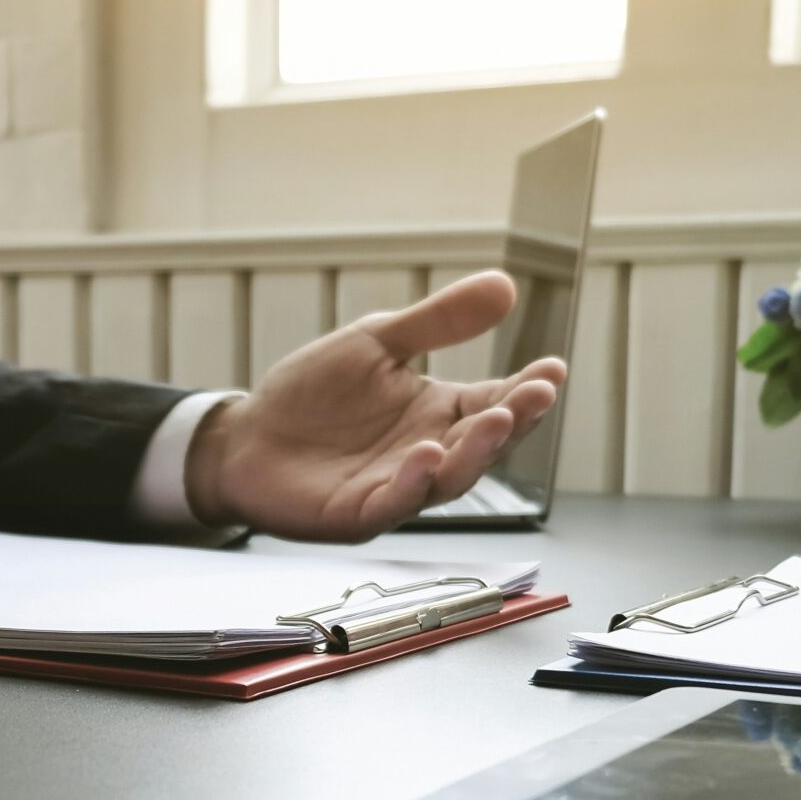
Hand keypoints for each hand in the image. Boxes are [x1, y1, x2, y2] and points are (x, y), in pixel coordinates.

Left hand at [183, 271, 564, 539]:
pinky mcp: (357, 515)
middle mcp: (429, 454)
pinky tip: (425, 453)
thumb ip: (437, 321)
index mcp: (440, 413)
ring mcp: (396, 488)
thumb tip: (506, 285)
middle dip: (514, 421)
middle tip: (536, 395)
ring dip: (475, 452)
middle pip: (485, 444)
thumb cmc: (313, 394)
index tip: (554, 368)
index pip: (497, 401)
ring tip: (495, 420)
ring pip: (449, 478)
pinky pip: (393, 502)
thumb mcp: (377, 341)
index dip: (528, 390)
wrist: (246, 437)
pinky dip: (412, 481)